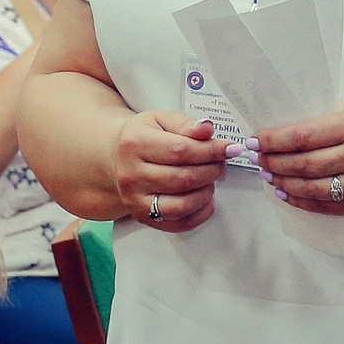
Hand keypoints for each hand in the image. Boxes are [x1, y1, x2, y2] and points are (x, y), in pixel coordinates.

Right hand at [114, 111, 227, 231]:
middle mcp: (131, 175)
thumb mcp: (160, 119)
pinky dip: (200, 214)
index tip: (230, 147)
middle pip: (183, 178)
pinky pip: (178, 224)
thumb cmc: (143, 136)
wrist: (114, 157)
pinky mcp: (143, 217)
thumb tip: (207, 130)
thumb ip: (185, 123)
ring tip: (210, 178)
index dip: (210, 150)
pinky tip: (206, 200)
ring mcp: (135, 200)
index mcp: (134, 144)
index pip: (180, 150)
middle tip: (221, 162)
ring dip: (206, 192)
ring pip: (182, 204)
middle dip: (211, 170)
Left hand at [257, 97, 343, 215]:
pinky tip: (287, 194)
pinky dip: (303, 201)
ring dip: (284, 183)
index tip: (255, 140)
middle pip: (304, 164)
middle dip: (274, 162)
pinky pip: (328, 207)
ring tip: (269, 176)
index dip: (273, 140)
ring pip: (313, 188)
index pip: (302, 136)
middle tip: (258, 159)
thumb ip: (328, 118)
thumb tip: (286, 129)